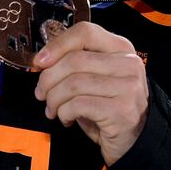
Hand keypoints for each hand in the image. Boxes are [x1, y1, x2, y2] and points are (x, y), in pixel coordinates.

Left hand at [34, 21, 148, 165]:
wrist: (130, 136)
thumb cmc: (104, 103)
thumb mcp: (92, 76)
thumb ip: (73, 62)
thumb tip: (41, 60)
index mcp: (120, 48)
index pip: (85, 32)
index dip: (57, 45)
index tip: (39, 62)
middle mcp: (128, 64)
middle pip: (74, 60)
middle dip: (48, 79)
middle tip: (41, 93)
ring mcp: (128, 87)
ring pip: (74, 84)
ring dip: (54, 99)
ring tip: (52, 109)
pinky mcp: (122, 111)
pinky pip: (78, 105)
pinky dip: (64, 112)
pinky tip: (66, 118)